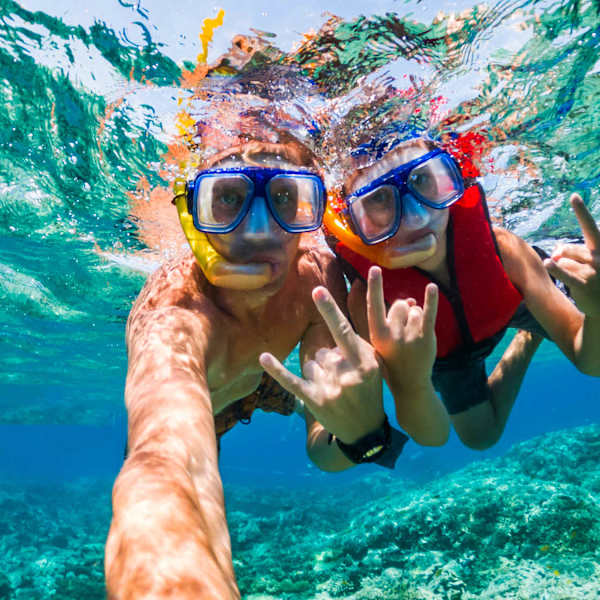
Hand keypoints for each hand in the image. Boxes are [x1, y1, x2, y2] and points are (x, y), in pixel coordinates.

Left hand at [259, 286, 383, 443]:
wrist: (365, 429)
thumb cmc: (369, 389)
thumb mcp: (373, 364)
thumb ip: (356, 341)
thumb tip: (334, 317)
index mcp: (364, 360)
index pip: (343, 330)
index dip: (329, 310)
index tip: (317, 290)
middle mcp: (347, 374)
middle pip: (322, 351)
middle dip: (328, 362)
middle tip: (343, 379)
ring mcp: (331, 389)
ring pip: (310, 364)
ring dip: (317, 374)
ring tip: (334, 390)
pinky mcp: (315, 400)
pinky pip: (292, 381)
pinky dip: (277, 370)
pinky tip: (264, 358)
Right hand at [366, 266, 437, 386]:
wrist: (408, 383)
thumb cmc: (391, 358)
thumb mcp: (380, 340)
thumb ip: (390, 318)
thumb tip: (409, 300)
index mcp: (377, 334)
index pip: (374, 305)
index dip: (375, 287)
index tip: (374, 268)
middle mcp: (393, 334)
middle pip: (399, 304)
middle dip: (402, 311)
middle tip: (402, 331)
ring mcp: (410, 336)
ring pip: (415, 309)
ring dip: (416, 317)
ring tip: (412, 337)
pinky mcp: (426, 337)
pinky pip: (429, 313)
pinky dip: (431, 299)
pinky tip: (432, 287)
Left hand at [544, 194, 599, 318]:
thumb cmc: (594, 277)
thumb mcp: (585, 261)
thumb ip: (568, 251)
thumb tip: (554, 254)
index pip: (589, 227)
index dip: (581, 212)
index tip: (573, 196)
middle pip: (566, 249)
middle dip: (563, 256)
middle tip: (572, 267)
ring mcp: (594, 272)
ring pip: (563, 263)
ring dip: (564, 271)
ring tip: (580, 280)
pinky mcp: (585, 286)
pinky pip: (566, 274)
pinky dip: (556, 270)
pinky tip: (549, 263)